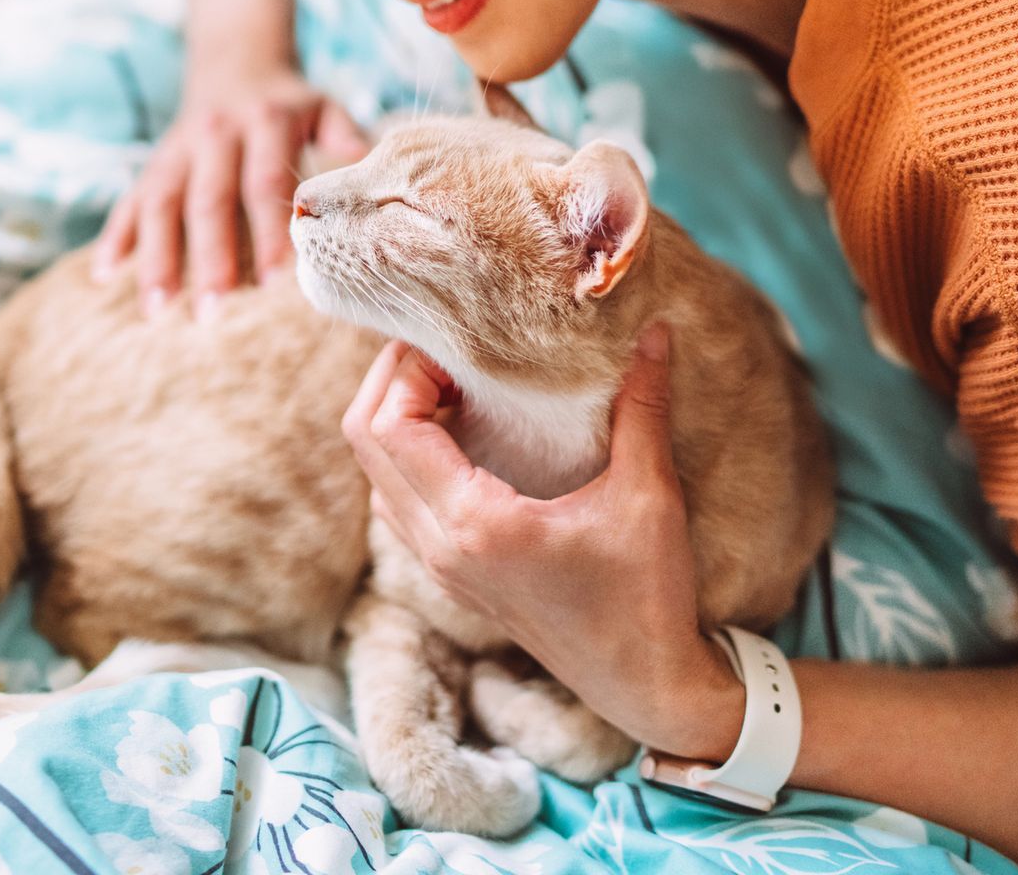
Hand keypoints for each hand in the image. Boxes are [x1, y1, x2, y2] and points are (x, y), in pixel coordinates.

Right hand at [93, 66, 366, 313]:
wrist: (236, 59)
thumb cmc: (290, 103)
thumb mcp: (324, 106)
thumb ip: (345, 136)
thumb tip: (368, 172)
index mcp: (264, 122)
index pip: (266, 181)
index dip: (270, 229)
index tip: (277, 279)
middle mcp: (214, 135)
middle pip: (208, 201)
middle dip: (210, 258)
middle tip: (215, 312)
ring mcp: (177, 150)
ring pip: (160, 205)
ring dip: (156, 258)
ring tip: (157, 310)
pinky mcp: (152, 163)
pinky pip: (129, 201)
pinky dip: (115, 238)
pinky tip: (104, 277)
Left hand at [340, 325, 743, 756]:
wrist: (644, 686)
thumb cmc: (647, 597)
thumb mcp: (647, 495)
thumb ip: (641, 407)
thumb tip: (653, 330)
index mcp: (473, 525)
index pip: (391, 427)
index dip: (407, 369)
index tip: (457, 338)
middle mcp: (438, 546)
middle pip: (364, 441)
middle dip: (391, 380)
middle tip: (447, 346)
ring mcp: (438, 565)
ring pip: (375, 472)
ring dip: (396, 417)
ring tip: (454, 379)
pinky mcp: (451, 574)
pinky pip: (397, 500)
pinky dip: (410, 453)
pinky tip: (464, 429)